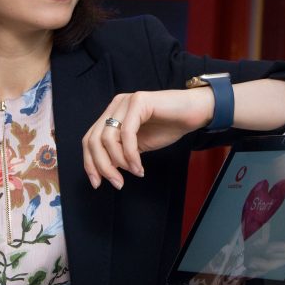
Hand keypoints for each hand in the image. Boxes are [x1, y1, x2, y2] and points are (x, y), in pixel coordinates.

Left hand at [82, 88, 213, 188]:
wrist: (195, 112)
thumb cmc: (169, 126)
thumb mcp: (139, 144)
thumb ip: (121, 153)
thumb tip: (105, 171)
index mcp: (112, 114)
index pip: (90, 139)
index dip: (90, 163)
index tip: (97, 183)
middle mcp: (115, 105)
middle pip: (94, 139)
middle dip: (102, 166)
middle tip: (117, 183)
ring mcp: (126, 102)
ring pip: (108, 138)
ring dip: (119, 162)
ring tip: (134, 172)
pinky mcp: (139, 102)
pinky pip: (127, 133)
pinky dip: (130, 154)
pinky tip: (139, 166)